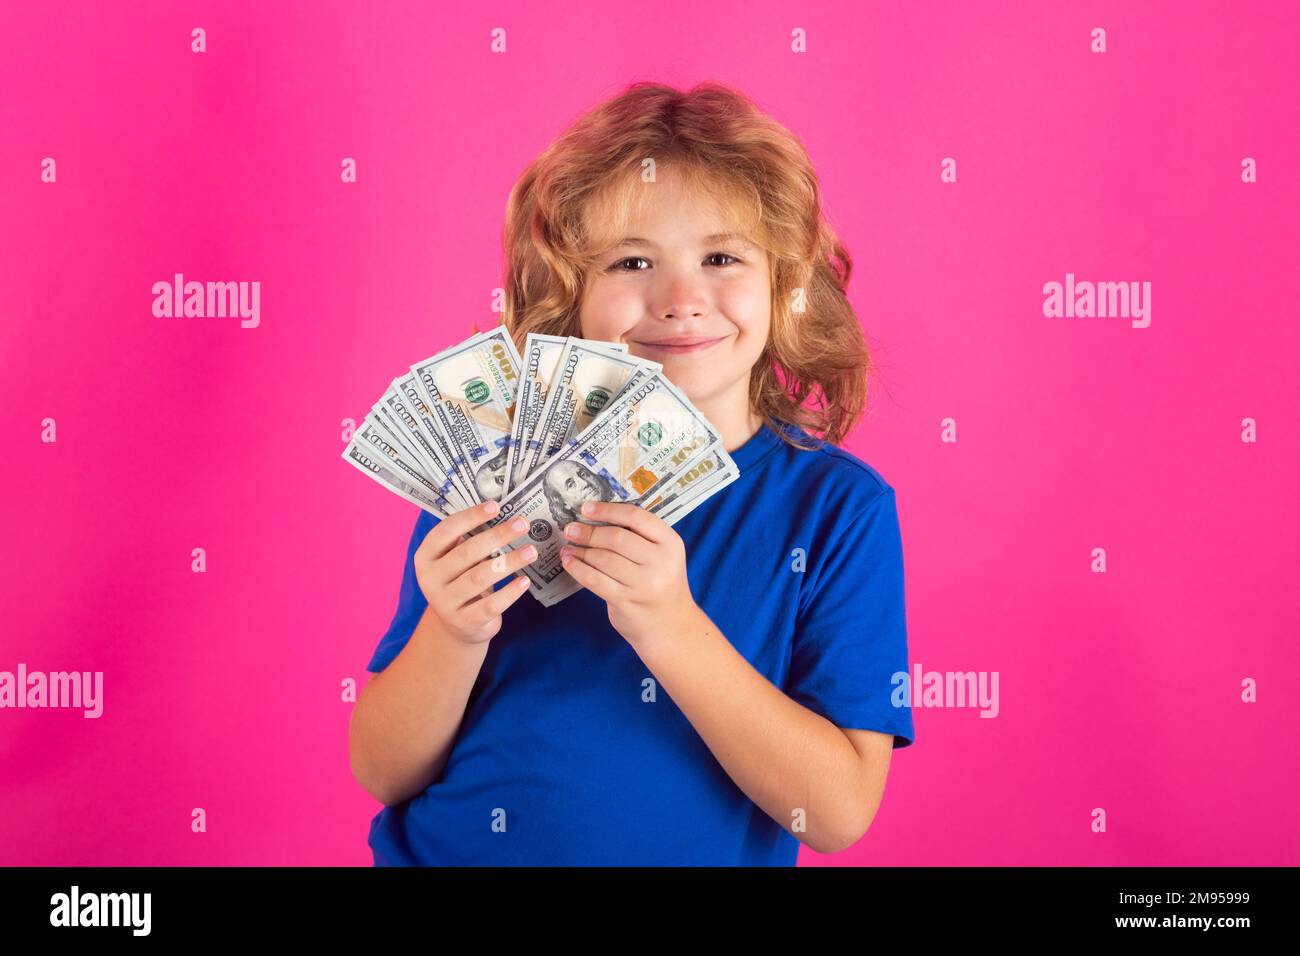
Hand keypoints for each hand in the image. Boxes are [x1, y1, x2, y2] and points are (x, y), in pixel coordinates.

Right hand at [414, 499, 539, 644]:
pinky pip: (490, 605)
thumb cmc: (461, 580)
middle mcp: (430, 579)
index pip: (446, 531)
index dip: (471, 517)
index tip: (496, 505)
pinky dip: (510, 592)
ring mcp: (446, 603)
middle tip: (523, 524)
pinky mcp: (465, 622)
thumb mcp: (456, 559)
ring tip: (532, 551)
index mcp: (426, 556)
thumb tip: (503, 512)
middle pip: (467, 553)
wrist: (455, 626)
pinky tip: (525, 581)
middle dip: (497, 536)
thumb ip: (469, 539)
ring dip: (509, 562)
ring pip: (480, 578)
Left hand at [559, 500, 696, 646]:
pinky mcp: (626, 601)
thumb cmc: (660, 584)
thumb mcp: (662, 557)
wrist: (669, 626)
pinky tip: (569, 562)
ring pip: (603, 559)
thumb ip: (640, 538)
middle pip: (617, 538)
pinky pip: (595, 580)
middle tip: (571, 529)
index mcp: (671, 544)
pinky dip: (578, 569)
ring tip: (568, 546)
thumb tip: (597, 518)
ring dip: (581, 550)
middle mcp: (660, 562)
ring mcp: (644, 584)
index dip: (608, 510)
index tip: (586, 508)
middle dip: (589, 532)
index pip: (637, 517)